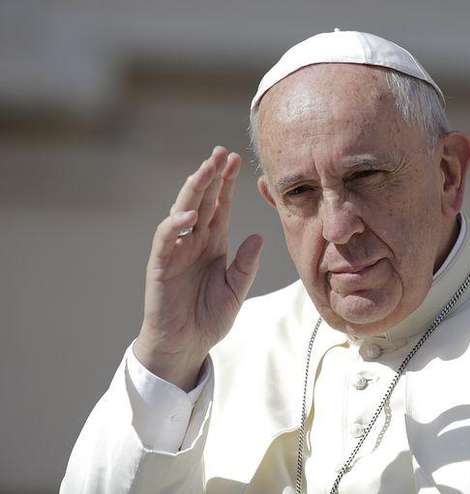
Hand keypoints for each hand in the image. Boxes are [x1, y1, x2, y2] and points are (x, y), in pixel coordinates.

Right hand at [134, 146, 262, 389]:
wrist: (186, 345)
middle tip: (221, 152)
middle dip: (211, 176)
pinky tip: (190, 215)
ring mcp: (175, 250)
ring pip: (182, 211)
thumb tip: (259, 236)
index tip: (237, 160)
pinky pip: (166, 239)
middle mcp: (193, 241)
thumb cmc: (209, 317)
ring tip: (206, 170)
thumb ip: (246, 264)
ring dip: (193, 190)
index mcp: (213, 243)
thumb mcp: (236, 289)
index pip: (220, 206)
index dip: (227, 183)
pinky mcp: (161, 265)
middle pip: (202, 201)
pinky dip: (175, 225)